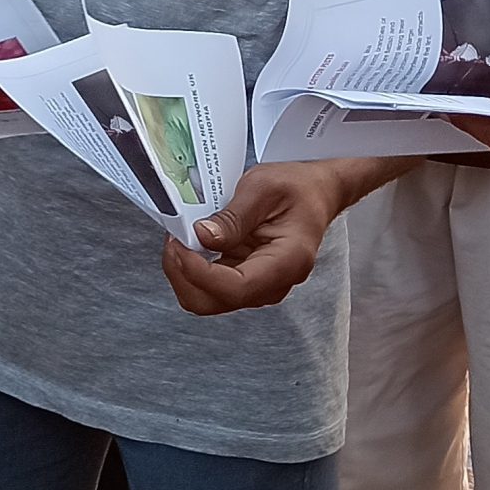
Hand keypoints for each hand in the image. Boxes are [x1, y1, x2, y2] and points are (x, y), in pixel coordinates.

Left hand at [162, 159, 409, 315]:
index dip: (200, 273)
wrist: (316, 193)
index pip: (237, 288)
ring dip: (184, 273)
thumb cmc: (297, 187)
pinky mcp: (245, 280)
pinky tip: (190, 243)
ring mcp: (259, 286)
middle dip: (184, 276)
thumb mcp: (263, 187)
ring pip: (208, 299)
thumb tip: (201, 237)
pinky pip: (211, 286)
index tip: (179, 246)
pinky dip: (193, 269)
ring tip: (179, 238)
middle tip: (173, 240)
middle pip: (215, 303)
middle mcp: (273, 284)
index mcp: (287, 262)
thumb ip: (233, 216)